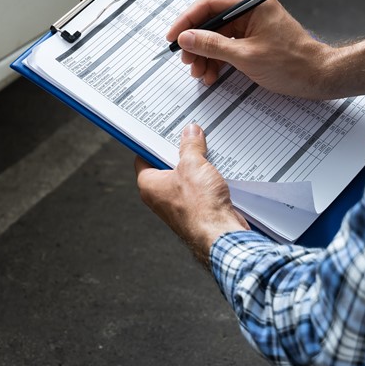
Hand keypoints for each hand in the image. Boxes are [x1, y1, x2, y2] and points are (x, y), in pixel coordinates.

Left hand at [134, 124, 247, 266]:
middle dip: (179, 151)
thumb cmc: (200, 207)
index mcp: (149, 184)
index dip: (153, 142)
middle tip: (189, 136)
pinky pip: (198, 188)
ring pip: (184, 176)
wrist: (221, 235)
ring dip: (196, 164)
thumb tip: (190, 133)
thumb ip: (190, 146)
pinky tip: (218, 168)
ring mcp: (178, 204)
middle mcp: (160, 196)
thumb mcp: (193, 165)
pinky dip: (207, 178)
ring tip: (206, 149)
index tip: (163, 129)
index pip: (143, 156)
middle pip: (166, 165)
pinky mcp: (196, 209)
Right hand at [165, 0, 364, 99]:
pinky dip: (216, 60)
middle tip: (186, 60)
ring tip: (199, 73)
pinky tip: (211, 74)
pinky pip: (226, 46)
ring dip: (204, 55)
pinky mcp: (252, 39)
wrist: (319, 78)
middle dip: (195, 42)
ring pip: (216, 36)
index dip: (186, 20)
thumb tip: (186, 38)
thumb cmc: (293, 64)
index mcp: (252, 3)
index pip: (209, 3)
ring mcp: (251, 25)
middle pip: (210, 20)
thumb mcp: (246, 56)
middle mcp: (250, 10)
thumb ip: (212, 45)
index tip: (173, 36)